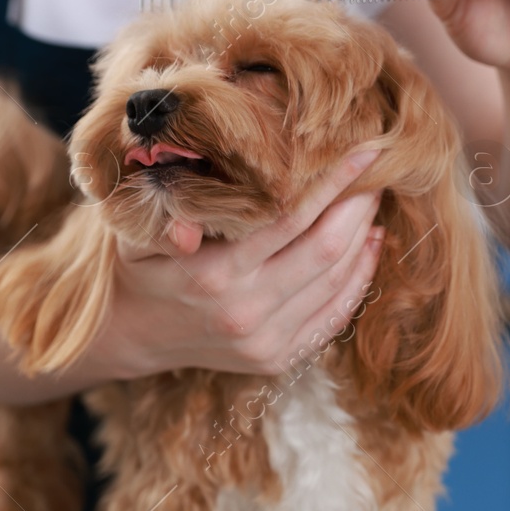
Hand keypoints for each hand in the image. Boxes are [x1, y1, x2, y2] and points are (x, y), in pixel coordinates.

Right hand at [92, 149, 384, 377]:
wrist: (130, 332)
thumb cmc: (140, 263)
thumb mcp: (133, 233)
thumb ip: (159, 221)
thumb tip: (187, 228)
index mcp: (212, 275)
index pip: (290, 220)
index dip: (333, 184)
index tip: (366, 152)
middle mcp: (243, 312)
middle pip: (326, 251)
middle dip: (358, 207)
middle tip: (379, 173)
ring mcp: (264, 342)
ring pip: (337, 283)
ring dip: (364, 239)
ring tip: (371, 203)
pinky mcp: (277, 358)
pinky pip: (334, 316)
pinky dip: (358, 278)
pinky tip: (367, 246)